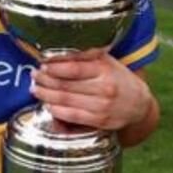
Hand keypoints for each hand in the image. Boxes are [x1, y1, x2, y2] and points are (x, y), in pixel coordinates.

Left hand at [30, 50, 152, 130]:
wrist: (139, 104)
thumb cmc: (117, 78)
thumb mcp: (107, 61)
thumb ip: (85, 55)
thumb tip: (57, 50)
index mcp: (105, 69)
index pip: (73, 68)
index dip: (53, 67)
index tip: (41, 64)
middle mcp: (104, 88)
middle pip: (65, 84)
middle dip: (44, 80)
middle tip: (33, 75)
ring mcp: (102, 106)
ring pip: (65, 100)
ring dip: (45, 95)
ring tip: (35, 89)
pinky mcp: (100, 121)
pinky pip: (71, 116)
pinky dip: (56, 110)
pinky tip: (47, 104)